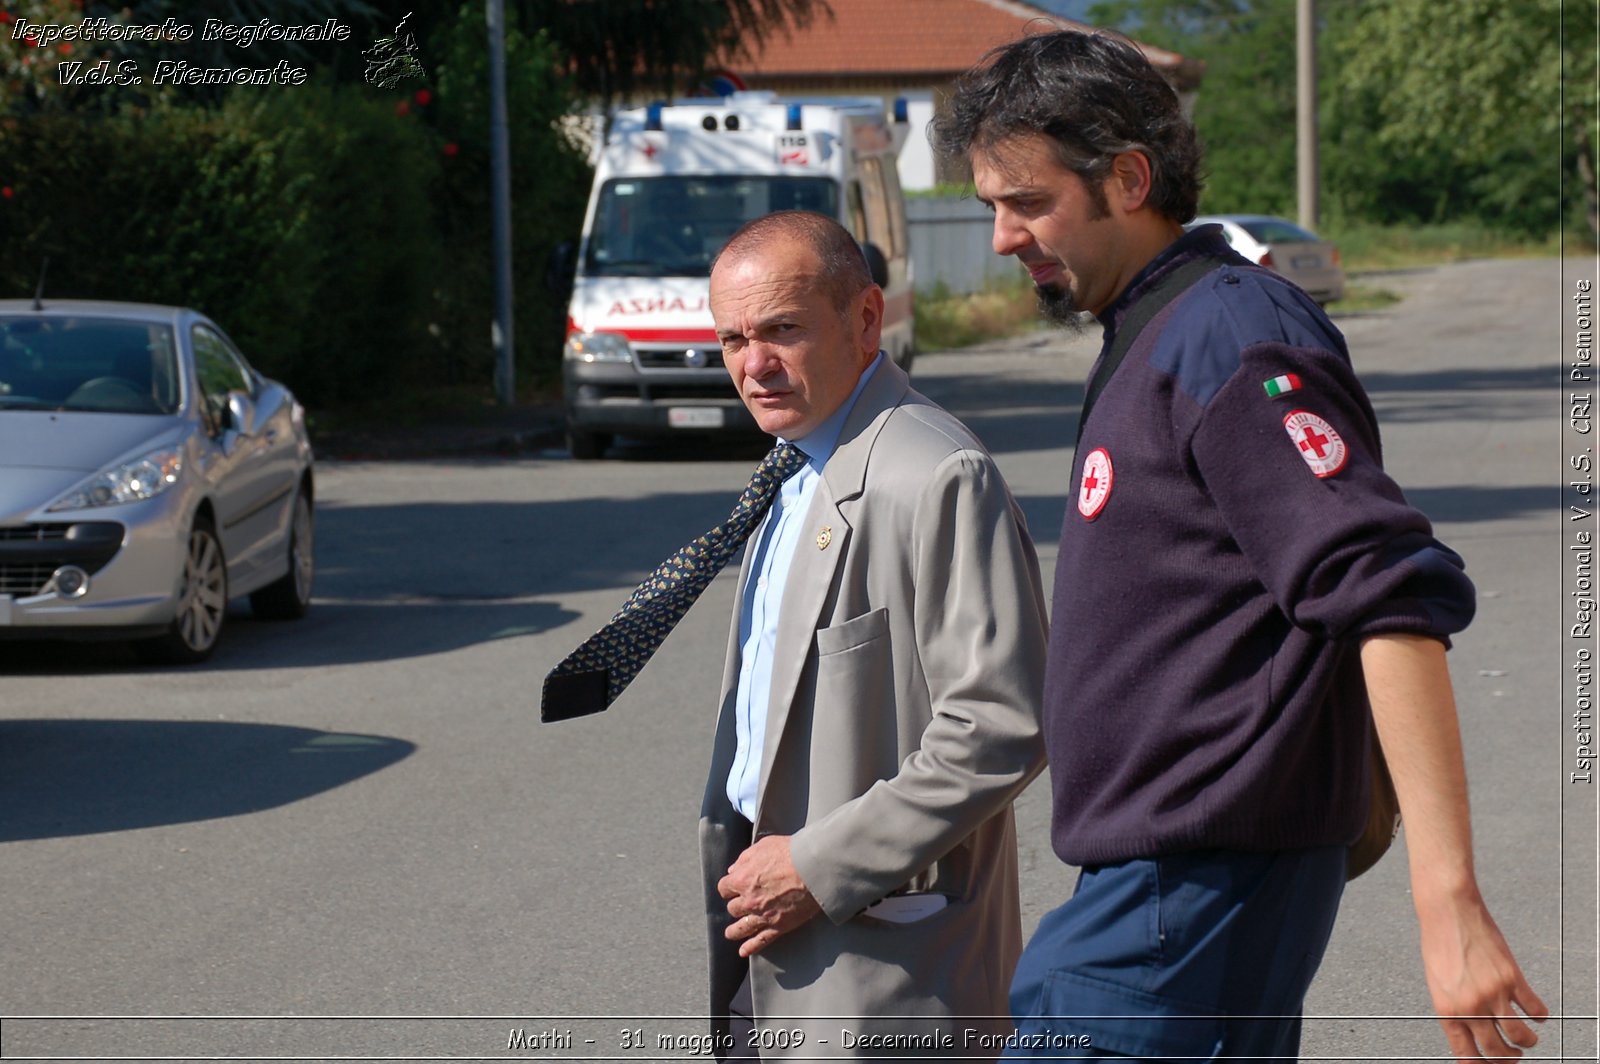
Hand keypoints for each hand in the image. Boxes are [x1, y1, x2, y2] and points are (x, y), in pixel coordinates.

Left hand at [716, 834, 821, 957]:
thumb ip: (744, 859)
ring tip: (731, 933)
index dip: (729, 887)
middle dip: (736, 905)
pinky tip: (743, 952)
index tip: (734, 887)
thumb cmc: (790, 853)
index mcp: (742, 879)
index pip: (724, 888)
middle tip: (741, 904)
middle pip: (733, 908)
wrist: (814, 869)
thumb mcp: (763, 846)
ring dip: (734, 931)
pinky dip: (750, 948)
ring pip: (741, 928)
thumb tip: (733, 870)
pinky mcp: (778, 926)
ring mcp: (763, 916)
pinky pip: (760, 941)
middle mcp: (748, 900)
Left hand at [1417, 890, 1547, 1060]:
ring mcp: (1494, 994)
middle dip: (1508, 1059)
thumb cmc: (1438, 943)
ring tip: (1527, 1040)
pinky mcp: (1512, 978)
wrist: (1448, 912)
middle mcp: (1471, 1006)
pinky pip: (1534, 1008)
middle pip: (1497, 1050)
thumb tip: (1470, 1030)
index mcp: (1447, 1010)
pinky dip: (1539, 1016)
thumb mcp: (1437, 984)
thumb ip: (1454, 1008)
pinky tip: (1537, 1015)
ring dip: (1527, 1042)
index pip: (1466, 1053)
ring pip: (1520, 1036)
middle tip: (1513, 1057)